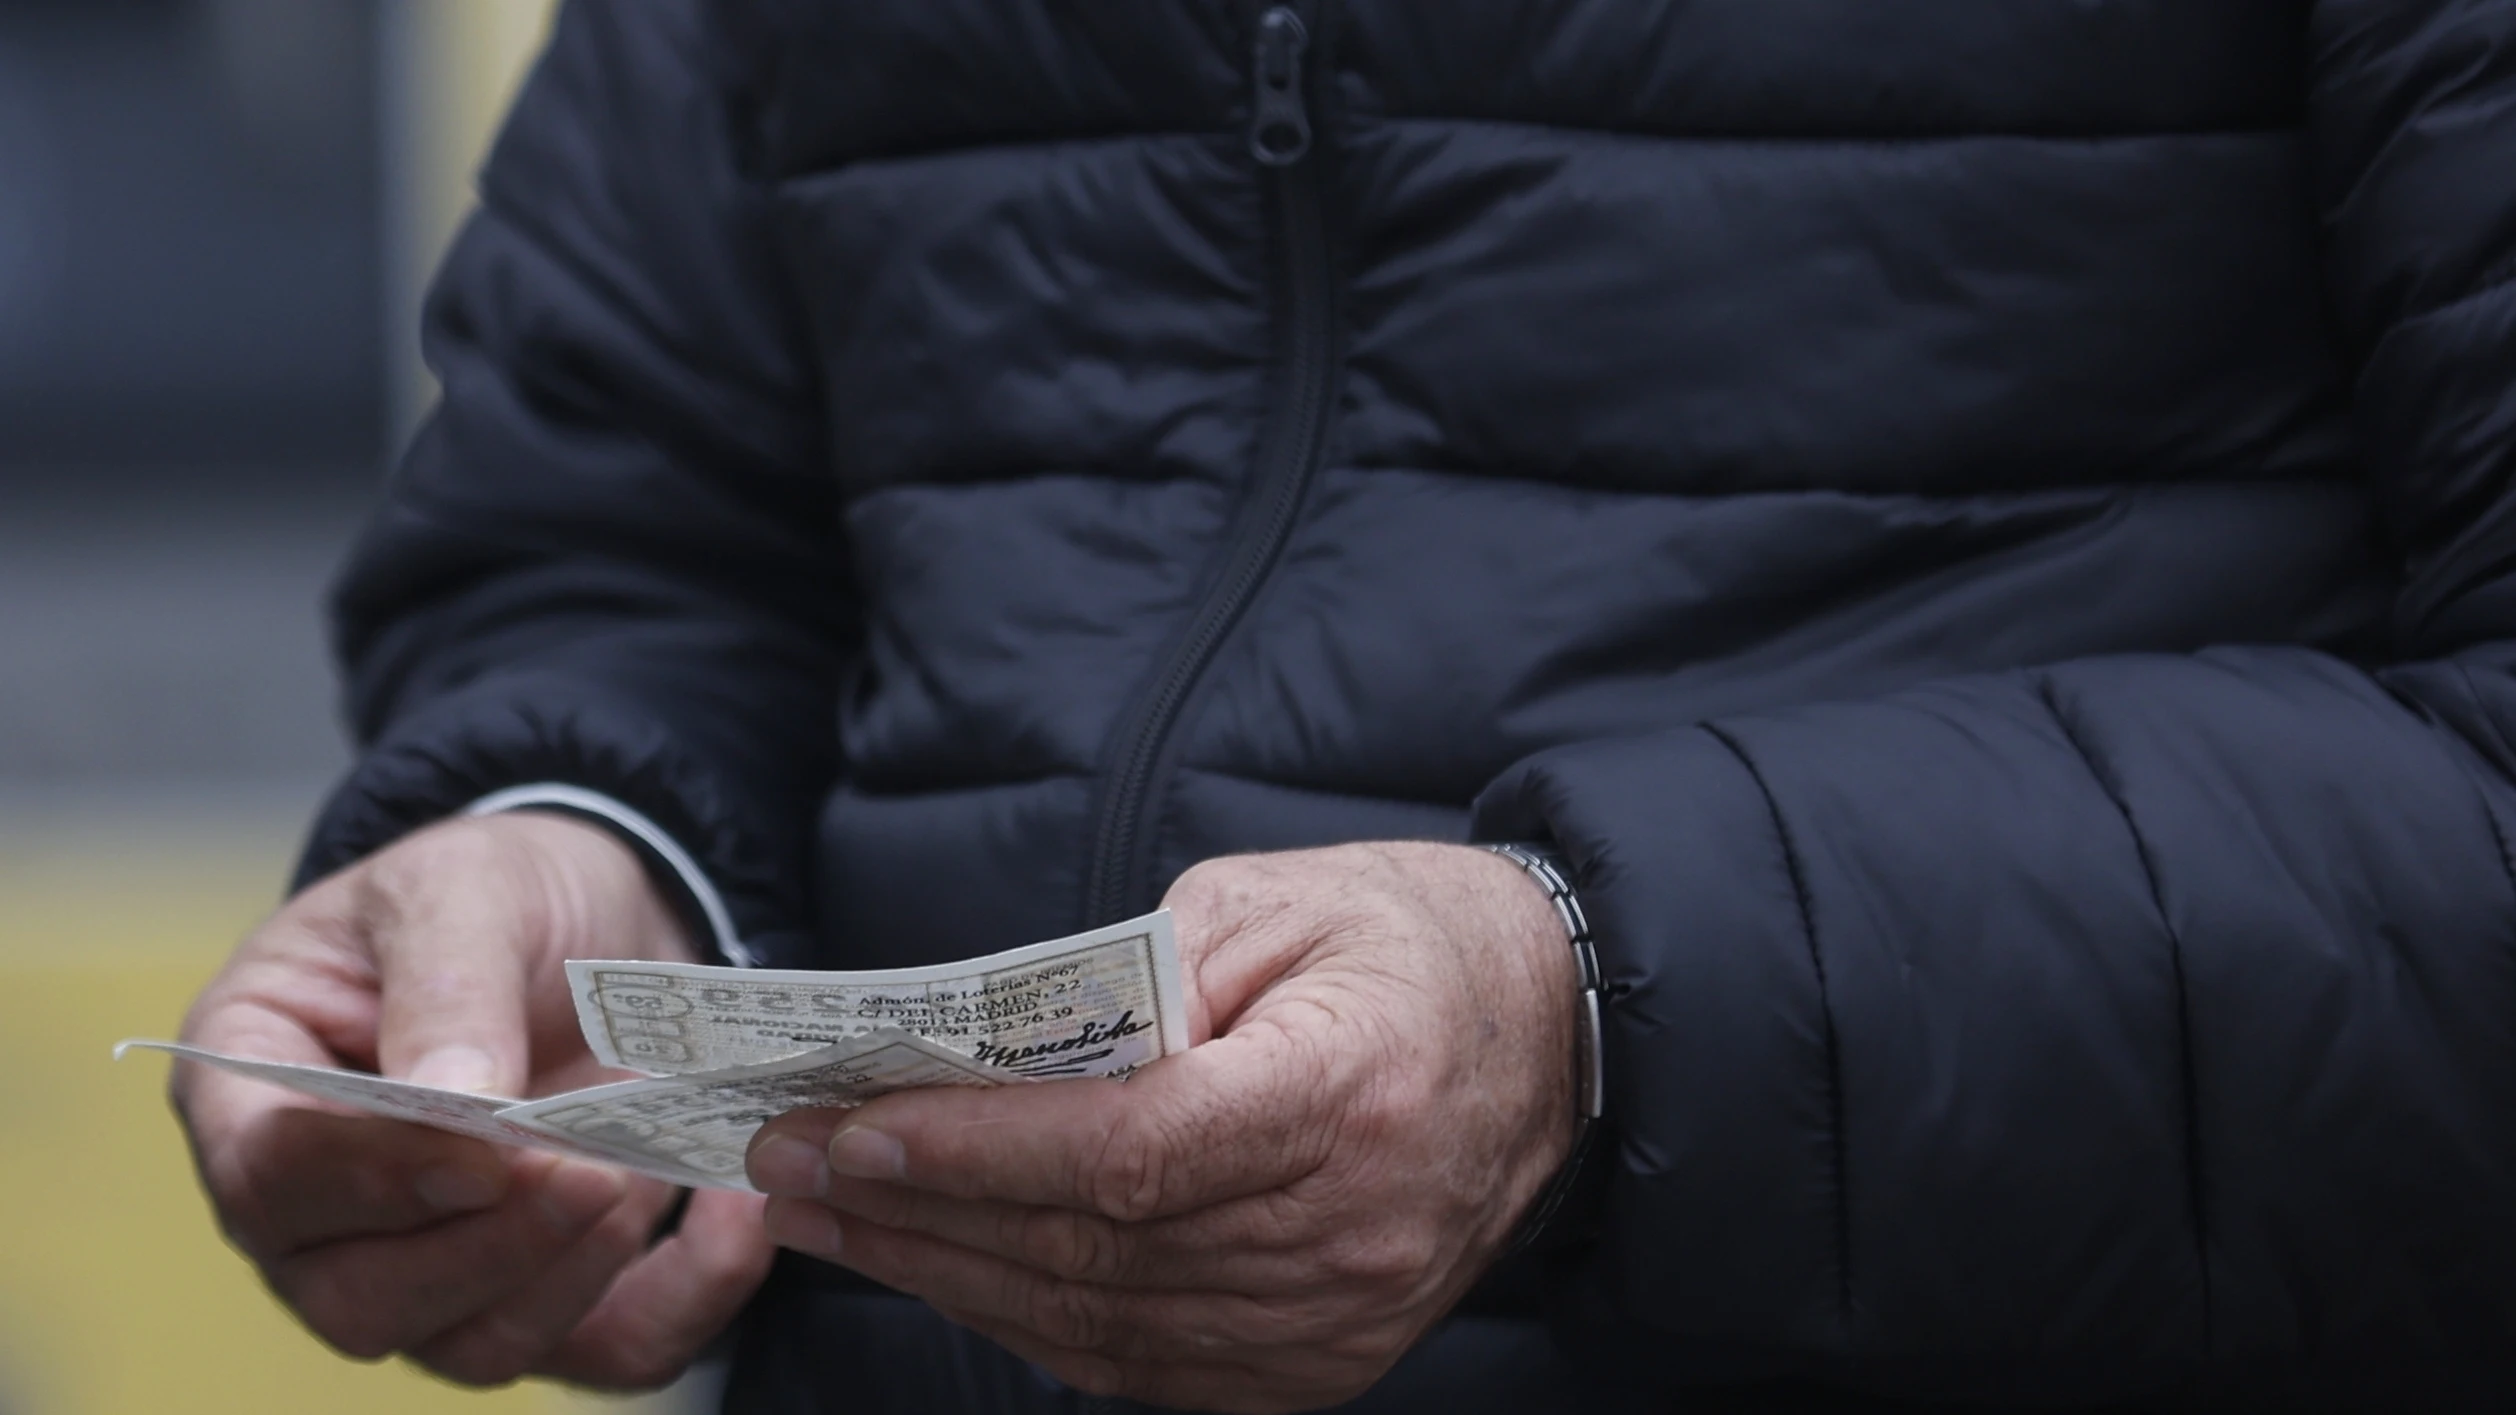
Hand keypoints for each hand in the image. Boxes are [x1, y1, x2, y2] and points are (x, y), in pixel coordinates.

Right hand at [174, 811, 775, 1387]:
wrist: (600, 907)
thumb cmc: (495, 891)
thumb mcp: (462, 888)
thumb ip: (447, 984)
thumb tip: (454, 1100)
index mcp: (259, 1089)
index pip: (272, 1182)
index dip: (374, 1183)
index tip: (483, 1153)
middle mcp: (327, 1209)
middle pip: (363, 1302)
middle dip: (486, 1249)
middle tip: (589, 1167)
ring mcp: (435, 1263)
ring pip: (476, 1345)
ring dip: (573, 1274)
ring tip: (639, 1167)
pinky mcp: (551, 1283)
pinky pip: (611, 1348)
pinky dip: (687, 1298)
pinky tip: (730, 1212)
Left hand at [745, 841, 1579, 1412]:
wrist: (1555, 1038)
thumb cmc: (1406, 942)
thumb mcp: (1272, 900)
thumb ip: (1129, 980)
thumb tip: (973, 1062)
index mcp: (1349, 1092)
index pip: (1133, 1149)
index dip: (979, 1151)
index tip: (850, 1129)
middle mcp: (1350, 1230)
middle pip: (1094, 1248)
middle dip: (915, 1212)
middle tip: (783, 1168)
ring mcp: (1341, 1316)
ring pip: (1099, 1321)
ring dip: (944, 1274)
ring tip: (828, 1220)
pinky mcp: (1324, 1362)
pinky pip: (1142, 1361)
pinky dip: (1028, 1319)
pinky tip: (943, 1268)